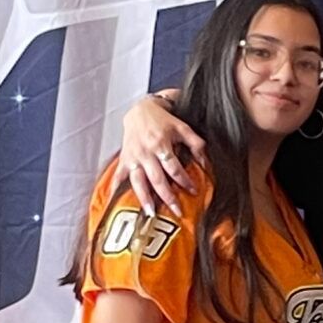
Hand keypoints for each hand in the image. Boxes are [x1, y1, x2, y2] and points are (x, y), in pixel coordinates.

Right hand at [121, 93, 205, 218]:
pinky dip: (115, 186)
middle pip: (157, 179)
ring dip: (144, 198)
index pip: (174, 168)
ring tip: (150, 213)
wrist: (140, 110)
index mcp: (161, 144)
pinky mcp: (124, 159)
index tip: (193, 191)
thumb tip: (206, 164)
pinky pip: (118, 174)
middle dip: (167, 196)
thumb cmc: (163, 120)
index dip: (184, 180)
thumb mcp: (183, 128)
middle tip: (177, 211)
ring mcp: (133, 157)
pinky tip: (115, 199)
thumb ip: (196, 145)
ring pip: (138, 181)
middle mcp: (146, 152)